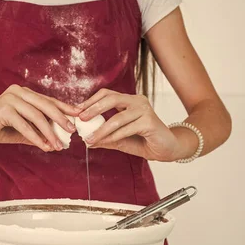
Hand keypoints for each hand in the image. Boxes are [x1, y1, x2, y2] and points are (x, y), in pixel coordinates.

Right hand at [0, 85, 78, 151]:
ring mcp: (10, 99)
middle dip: (61, 119)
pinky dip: (35, 137)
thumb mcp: (20, 131)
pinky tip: (44, 146)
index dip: (65, 108)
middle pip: (46, 105)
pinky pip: (24, 125)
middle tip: (72, 131)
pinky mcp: (3, 109)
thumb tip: (56, 142)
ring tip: (58, 145)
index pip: (48, 100)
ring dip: (49, 132)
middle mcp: (18, 92)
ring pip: (36, 116)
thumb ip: (37, 133)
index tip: (79, 115)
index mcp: (24, 93)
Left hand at [76, 89, 194, 160]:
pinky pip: (126, 129)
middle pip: (111, 98)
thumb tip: (87, 140)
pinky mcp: (149, 121)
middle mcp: (137, 101)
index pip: (107, 94)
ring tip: (89, 139)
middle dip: (93, 109)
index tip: (77, 112)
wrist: (168, 149)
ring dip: (101, 130)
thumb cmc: (145, 142)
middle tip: (80, 119)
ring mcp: (144, 110)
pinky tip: (104, 142)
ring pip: (117, 118)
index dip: (91, 101)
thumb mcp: (121, 140)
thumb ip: (105, 138)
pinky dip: (113, 136)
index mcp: (129, 101)